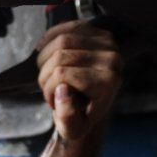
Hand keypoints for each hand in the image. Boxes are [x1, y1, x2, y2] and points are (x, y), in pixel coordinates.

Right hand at [35, 20, 121, 141]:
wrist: (94, 103)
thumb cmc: (81, 117)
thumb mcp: (73, 129)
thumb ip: (67, 117)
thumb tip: (62, 90)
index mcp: (108, 83)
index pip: (62, 74)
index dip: (48, 88)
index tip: (51, 102)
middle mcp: (112, 59)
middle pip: (60, 55)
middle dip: (45, 74)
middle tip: (48, 89)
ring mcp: (107, 43)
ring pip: (59, 40)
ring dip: (45, 59)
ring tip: (49, 75)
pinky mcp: (98, 32)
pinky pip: (65, 27)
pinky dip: (49, 40)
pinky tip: (46, 56)